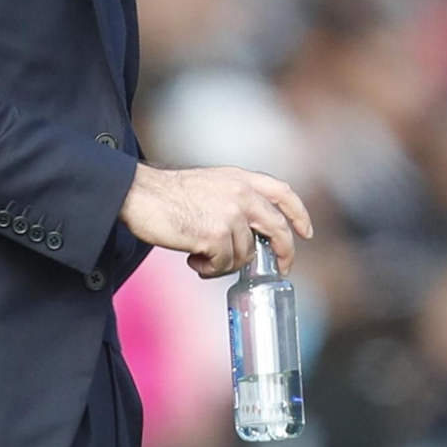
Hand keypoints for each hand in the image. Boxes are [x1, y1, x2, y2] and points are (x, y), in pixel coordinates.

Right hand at [119, 161, 312, 277]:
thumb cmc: (168, 194)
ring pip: (245, 254)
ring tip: (201, 256)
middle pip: (277, 228)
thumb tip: (251, 235)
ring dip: (226, 263)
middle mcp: (240, 193)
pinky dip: (209, 269)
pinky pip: (223, 264)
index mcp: (240, 178)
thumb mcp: (211, 185)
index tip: (306, 232)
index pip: (282, 192)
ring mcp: (229, 214)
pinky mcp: (215, 235)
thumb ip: (235, 200)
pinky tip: (192, 259)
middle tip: (281, 269)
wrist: (140, 194)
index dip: (298, 213)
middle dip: (283, 253)